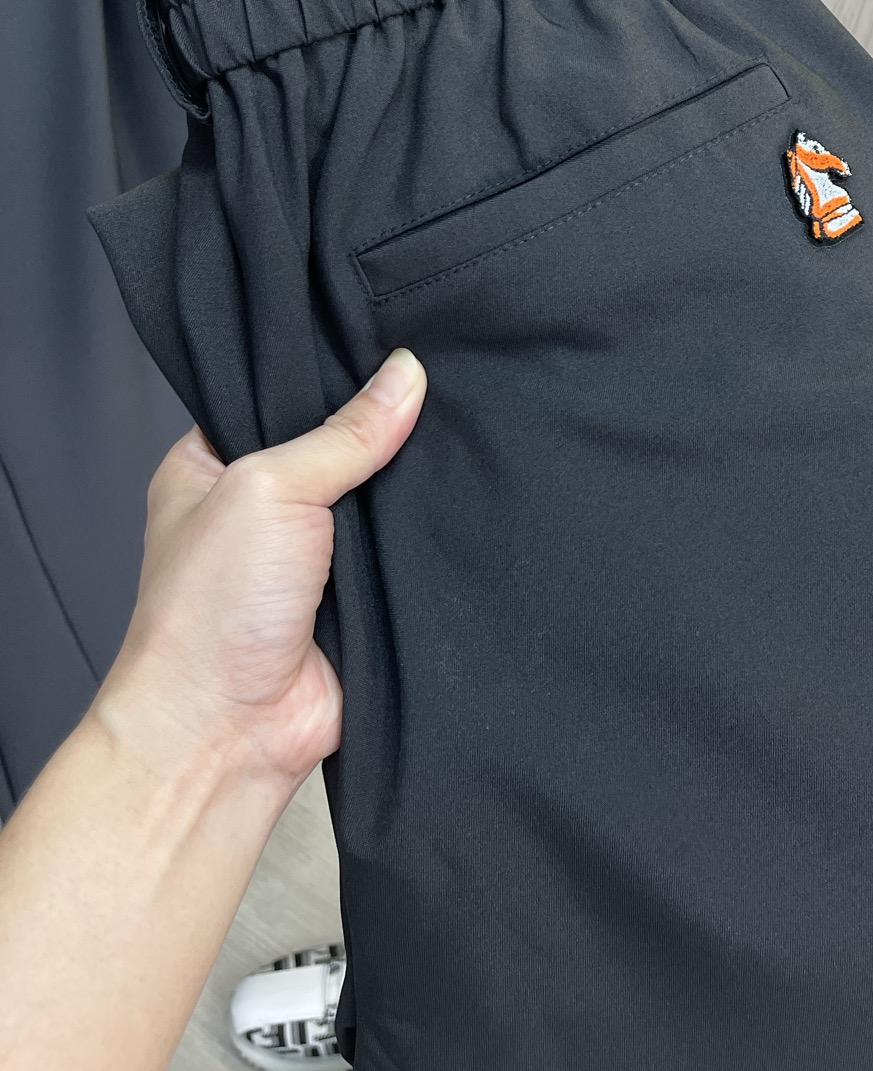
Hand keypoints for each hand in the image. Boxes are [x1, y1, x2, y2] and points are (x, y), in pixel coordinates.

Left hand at [94, 349, 425, 795]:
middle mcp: (262, 507)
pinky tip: (466, 501)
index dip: (333, 370)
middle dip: (384, 428)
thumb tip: (407, 373)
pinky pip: (407, 554)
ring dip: (411, 487)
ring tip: (466, 431)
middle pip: (341, 444)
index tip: (390, 336)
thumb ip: (345, 433)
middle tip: (441, 378)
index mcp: (214, 465)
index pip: (280, 393)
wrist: (229, 734)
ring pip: (382, 499)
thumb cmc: (208, 614)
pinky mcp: (360, 600)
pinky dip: (429, 540)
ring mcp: (313, 556)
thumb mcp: (270, 488)